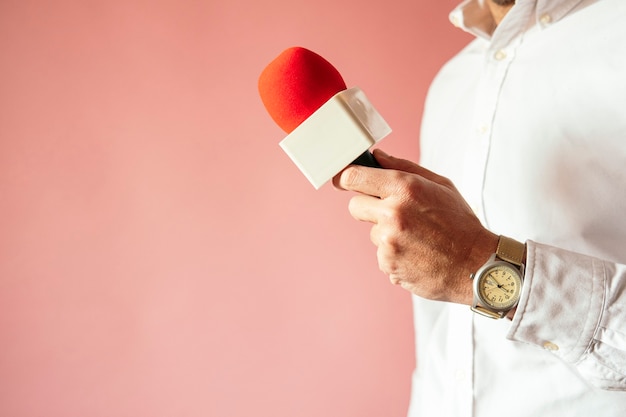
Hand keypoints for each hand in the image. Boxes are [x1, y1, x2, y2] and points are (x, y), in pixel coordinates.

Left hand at [333, 149, 497, 304]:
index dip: (345, 178)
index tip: (344, 181)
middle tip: (395, 213)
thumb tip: (376, 156)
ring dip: (387, 233)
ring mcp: (388, 242)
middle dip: (369, 207)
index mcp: (405, 188)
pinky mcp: (388, 265)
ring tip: (417, 237)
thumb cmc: (460, 223)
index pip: (354, 177)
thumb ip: (404, 168)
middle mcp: (393, 214)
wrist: (476, 266)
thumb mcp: (440, 185)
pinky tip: (417, 253)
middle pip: (355, 205)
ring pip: (371, 232)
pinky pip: (381, 253)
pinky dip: (394, 254)